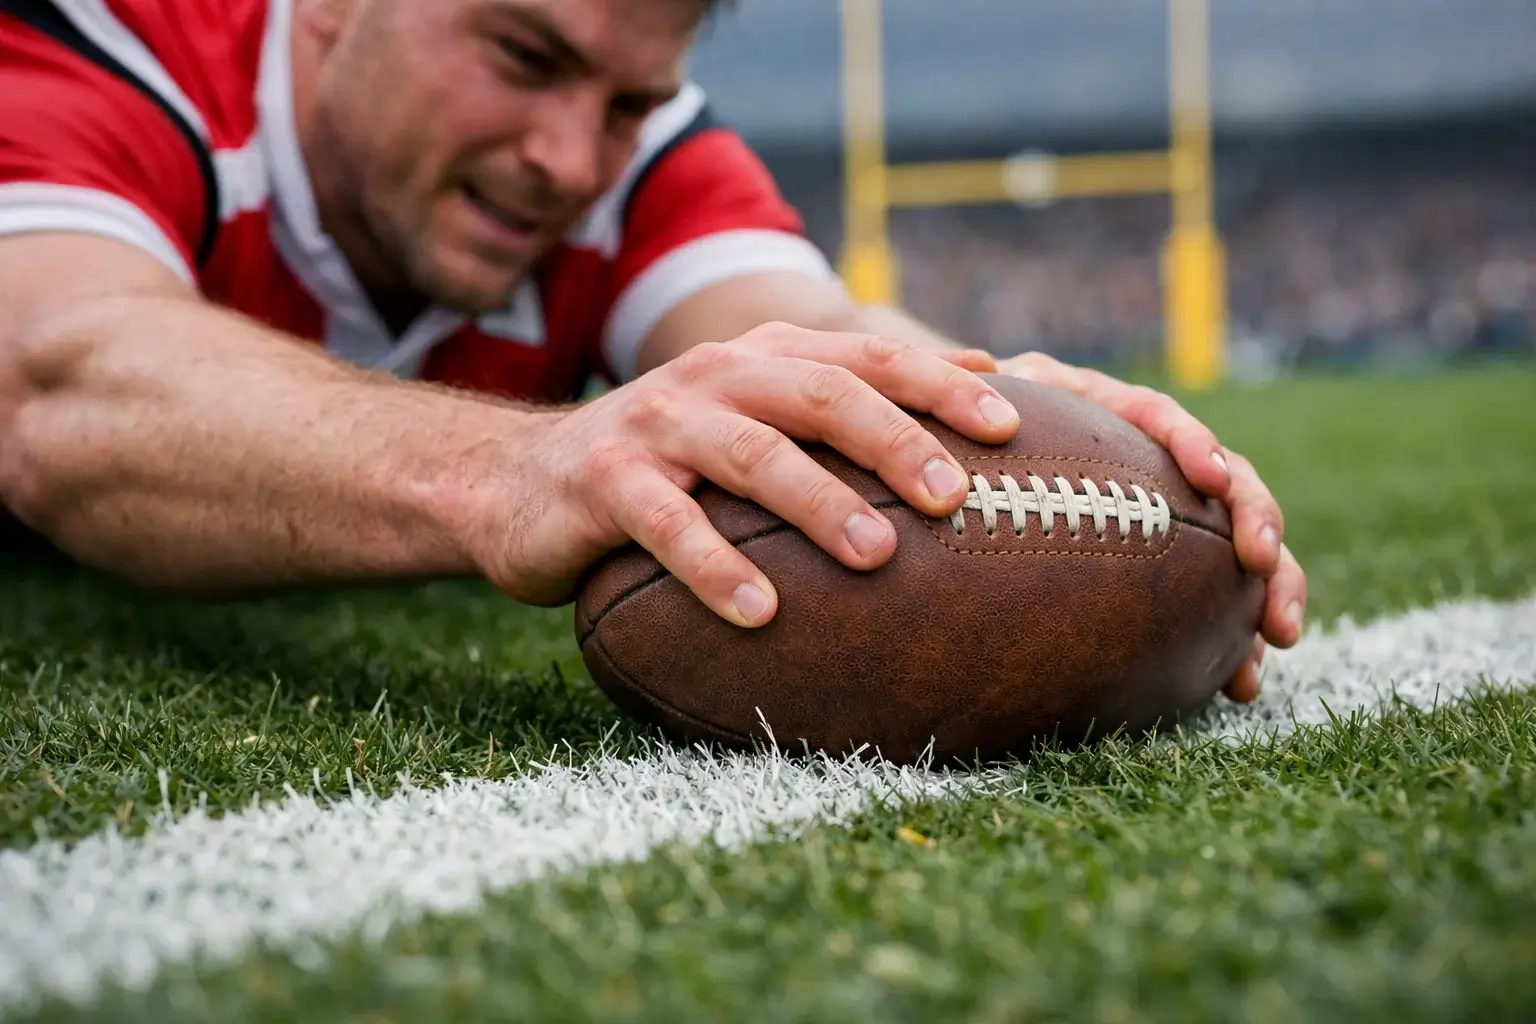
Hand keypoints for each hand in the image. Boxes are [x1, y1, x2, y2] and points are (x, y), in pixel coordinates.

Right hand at [491, 323, 1019, 624]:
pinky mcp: (606, 481)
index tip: (1011, 427)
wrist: (521, 479)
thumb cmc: (668, 461)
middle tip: (954, 496)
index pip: (863, 358)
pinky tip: (762, 613)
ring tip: (879, 557)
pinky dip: (716, 567)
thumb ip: (844, 399)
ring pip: (752, 454)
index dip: (937, 384)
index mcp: (762, 359)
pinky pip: (667, 524)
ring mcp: (658, 424)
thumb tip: (980, 372)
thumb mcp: (753, 418)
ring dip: (820, 503)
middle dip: (893, 440)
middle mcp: (715, 378)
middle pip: (819, 394)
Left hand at [993, 351, 1305, 703]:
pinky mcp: (1172, 563)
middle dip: (1258, 520)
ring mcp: (1173, 512)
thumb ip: (981, 388)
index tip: (1210, 478)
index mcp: (1110, 413)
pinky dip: (1234, 638)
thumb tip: (984, 368)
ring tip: (1278, 638)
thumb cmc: (970, 425)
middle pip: (1228, 481)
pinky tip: (1241, 681)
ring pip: (1239, 544)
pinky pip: (1215, 598)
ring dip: (1268, 589)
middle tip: (1263, 564)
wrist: (979, 455)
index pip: (1162, 419)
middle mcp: (1157, 458)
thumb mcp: (970, 398)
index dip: (1192, 443)